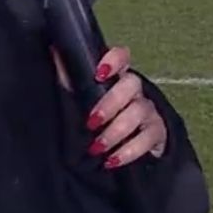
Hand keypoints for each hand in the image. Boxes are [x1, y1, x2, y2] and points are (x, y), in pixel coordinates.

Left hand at [73, 45, 166, 168]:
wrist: (123, 148)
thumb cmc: (100, 119)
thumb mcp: (83, 100)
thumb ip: (71, 79)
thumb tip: (55, 52)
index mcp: (116, 78)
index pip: (122, 57)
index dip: (114, 60)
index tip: (99, 74)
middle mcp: (135, 91)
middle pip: (132, 84)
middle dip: (111, 103)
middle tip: (91, 122)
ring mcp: (148, 111)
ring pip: (140, 111)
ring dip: (116, 131)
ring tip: (96, 148)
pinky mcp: (156, 132)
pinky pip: (148, 138)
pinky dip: (129, 151)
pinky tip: (112, 160)